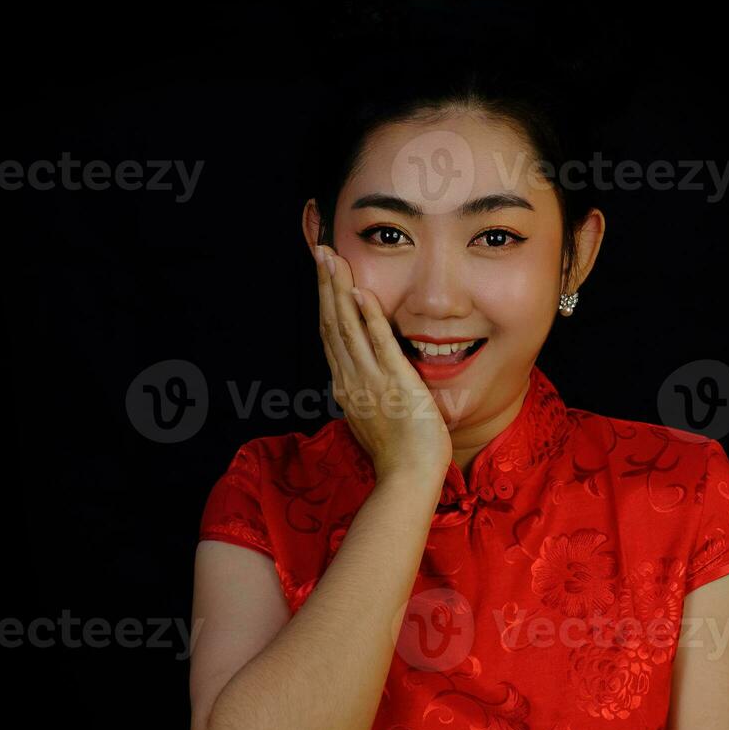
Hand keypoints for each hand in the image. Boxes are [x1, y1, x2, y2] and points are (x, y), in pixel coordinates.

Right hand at [313, 243, 452, 484]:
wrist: (409, 479)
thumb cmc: (400, 454)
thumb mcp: (375, 416)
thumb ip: (368, 393)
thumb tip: (366, 377)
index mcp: (347, 386)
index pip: (331, 335)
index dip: (325, 301)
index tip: (323, 274)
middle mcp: (351, 380)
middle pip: (331, 323)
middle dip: (325, 285)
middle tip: (319, 250)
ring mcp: (369, 381)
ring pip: (346, 327)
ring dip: (338, 289)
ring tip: (331, 258)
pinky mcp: (393, 383)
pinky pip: (378, 343)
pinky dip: (367, 316)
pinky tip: (360, 292)